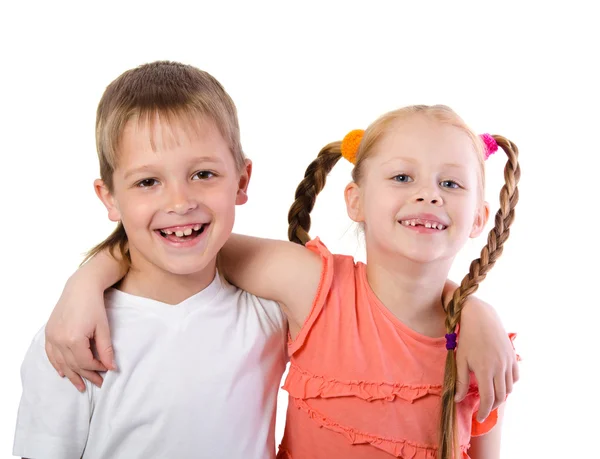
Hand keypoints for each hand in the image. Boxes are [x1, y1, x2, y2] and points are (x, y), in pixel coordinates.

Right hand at [45, 277, 114, 391]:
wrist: (80, 288)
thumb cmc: (94, 305)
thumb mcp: (104, 328)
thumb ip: (106, 349)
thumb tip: (111, 368)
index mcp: (74, 339)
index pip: (86, 362)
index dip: (97, 368)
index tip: (107, 371)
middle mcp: (59, 340)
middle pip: (73, 365)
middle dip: (87, 376)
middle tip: (98, 384)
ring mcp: (52, 336)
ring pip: (61, 363)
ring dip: (71, 375)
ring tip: (81, 386)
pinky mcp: (49, 332)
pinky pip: (51, 354)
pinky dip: (57, 365)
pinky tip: (63, 373)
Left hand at [455, 298, 518, 421]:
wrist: (480, 317)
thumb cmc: (466, 338)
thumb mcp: (460, 360)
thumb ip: (459, 381)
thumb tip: (457, 399)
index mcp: (484, 370)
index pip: (488, 399)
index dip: (484, 411)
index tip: (479, 417)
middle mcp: (499, 368)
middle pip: (501, 396)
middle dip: (493, 406)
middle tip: (485, 408)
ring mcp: (508, 362)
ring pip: (509, 388)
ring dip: (502, 395)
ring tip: (491, 396)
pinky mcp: (513, 356)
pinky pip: (515, 377)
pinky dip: (510, 384)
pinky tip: (500, 383)